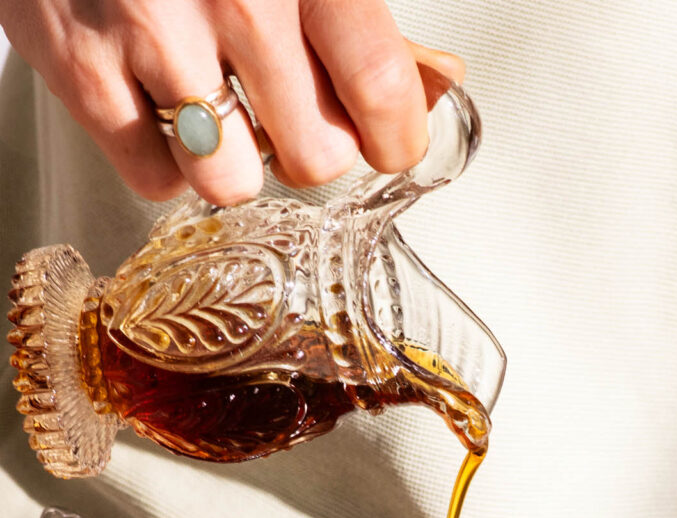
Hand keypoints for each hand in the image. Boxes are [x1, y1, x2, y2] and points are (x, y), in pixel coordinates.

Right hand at [0, 0, 464, 204]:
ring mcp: (154, 35)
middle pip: (315, 156)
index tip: (391, 145)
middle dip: (311, 150)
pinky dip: (167, 165)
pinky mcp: (83, 69)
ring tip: (221, 116)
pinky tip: (165, 114)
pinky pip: (156, 180)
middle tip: (290, 118)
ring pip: (232, 183)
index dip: (396, 139)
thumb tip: (433, 84)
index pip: (380, 85)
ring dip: (235, 166)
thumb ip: (359, 15)